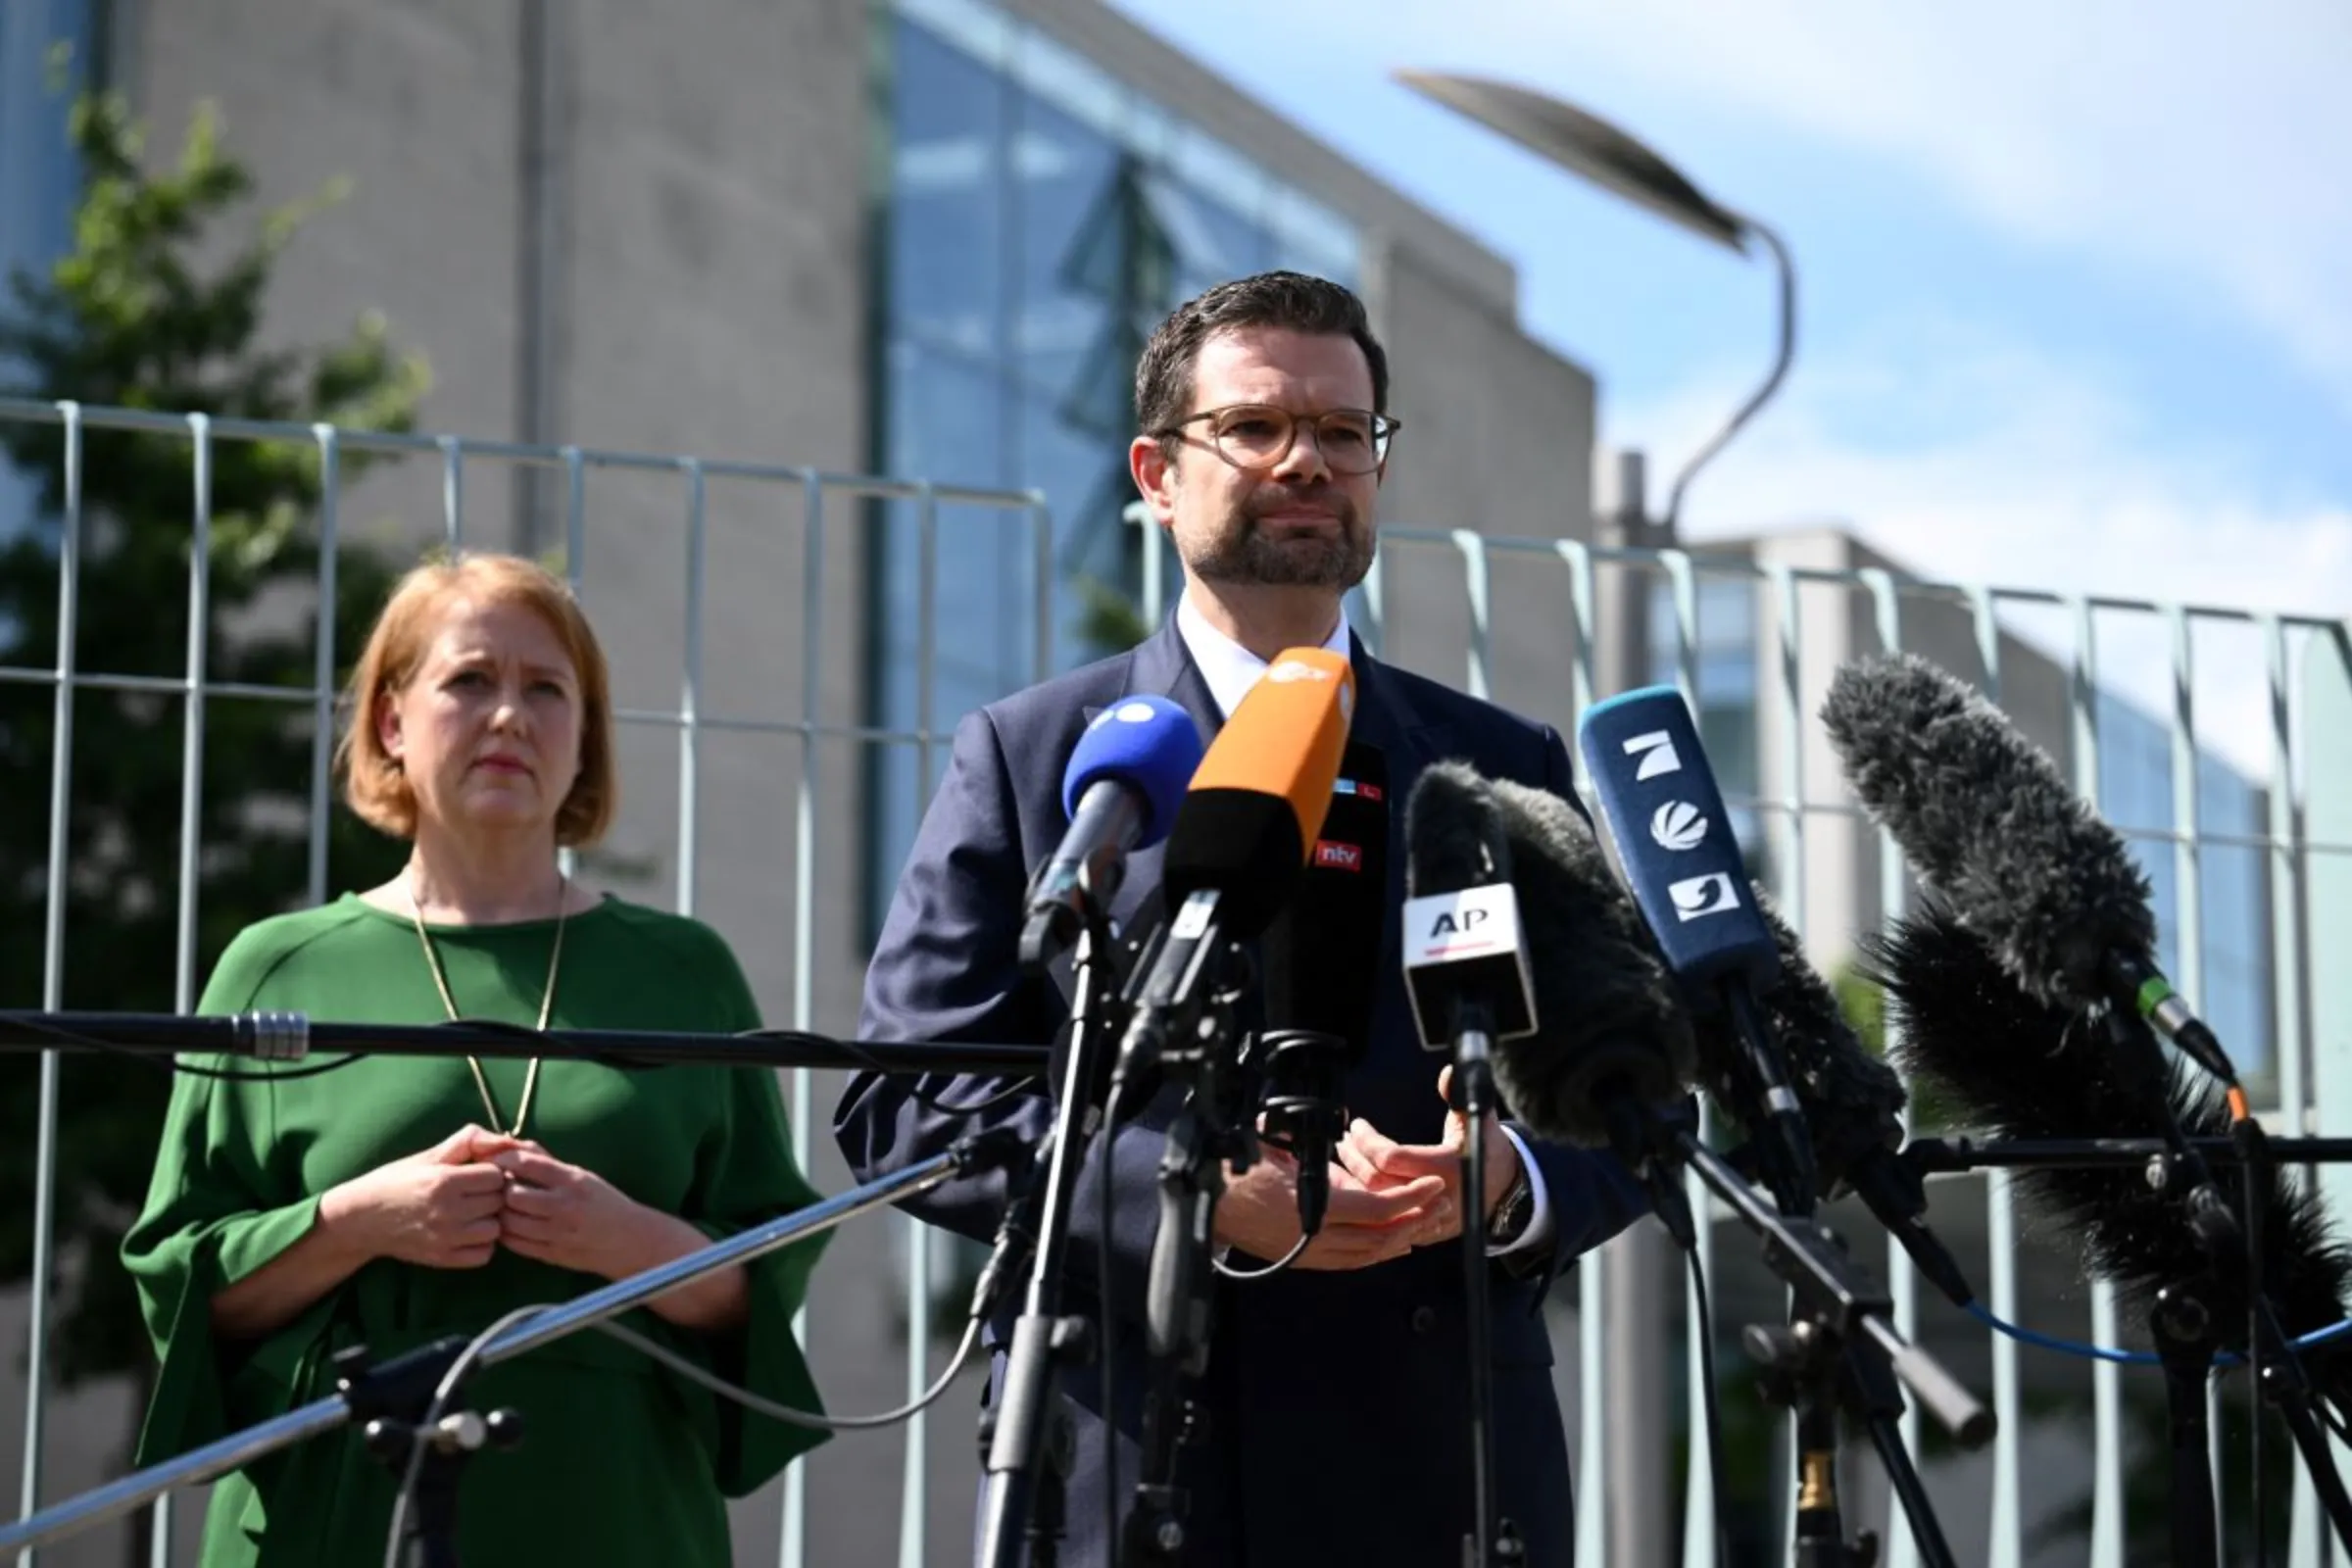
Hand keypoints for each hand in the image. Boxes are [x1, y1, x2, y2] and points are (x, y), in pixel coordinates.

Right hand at [318, 1124, 523, 1269]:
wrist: (361, 1219)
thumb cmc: (396, 1181)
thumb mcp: (429, 1155)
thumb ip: (469, 1141)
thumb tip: (508, 1140)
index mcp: (443, 1181)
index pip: (497, 1175)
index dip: (491, 1171)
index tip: (478, 1173)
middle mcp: (446, 1212)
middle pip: (498, 1201)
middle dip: (492, 1194)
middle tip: (476, 1192)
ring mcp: (445, 1239)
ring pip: (495, 1229)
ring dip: (489, 1220)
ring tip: (473, 1212)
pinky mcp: (442, 1259)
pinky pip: (484, 1254)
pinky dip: (481, 1244)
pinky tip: (467, 1232)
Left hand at [489, 1142, 661, 1278]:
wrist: (631, 1240)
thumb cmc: (605, 1202)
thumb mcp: (582, 1176)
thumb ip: (548, 1162)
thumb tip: (514, 1146)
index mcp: (573, 1180)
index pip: (527, 1164)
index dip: (503, 1161)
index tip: (496, 1162)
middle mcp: (564, 1205)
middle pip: (512, 1195)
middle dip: (501, 1191)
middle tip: (499, 1190)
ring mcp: (558, 1233)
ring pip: (510, 1222)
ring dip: (502, 1213)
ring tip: (505, 1209)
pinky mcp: (552, 1255)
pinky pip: (515, 1244)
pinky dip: (506, 1234)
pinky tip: (511, 1227)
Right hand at [1211, 1142, 1446, 1270]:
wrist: (1202, 1203)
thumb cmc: (1231, 1171)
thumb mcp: (1277, 1147)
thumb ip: (1311, 1146)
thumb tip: (1339, 1134)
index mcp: (1313, 1207)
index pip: (1376, 1210)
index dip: (1410, 1199)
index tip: (1433, 1185)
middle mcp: (1315, 1237)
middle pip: (1380, 1238)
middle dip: (1414, 1222)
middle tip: (1439, 1206)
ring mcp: (1308, 1253)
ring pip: (1367, 1255)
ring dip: (1398, 1240)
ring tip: (1422, 1225)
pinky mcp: (1301, 1259)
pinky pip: (1347, 1262)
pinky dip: (1373, 1254)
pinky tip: (1388, 1246)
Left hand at [1336, 1066, 1521, 1248]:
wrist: (1505, 1188)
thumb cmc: (1486, 1147)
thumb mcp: (1477, 1117)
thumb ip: (1461, 1095)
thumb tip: (1449, 1074)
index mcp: (1447, 1167)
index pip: (1392, 1157)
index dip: (1369, 1141)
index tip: (1357, 1125)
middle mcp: (1435, 1196)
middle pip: (1379, 1181)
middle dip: (1356, 1158)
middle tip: (1344, 1140)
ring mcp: (1428, 1217)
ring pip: (1378, 1202)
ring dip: (1356, 1178)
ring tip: (1345, 1154)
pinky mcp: (1423, 1230)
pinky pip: (1386, 1218)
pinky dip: (1368, 1198)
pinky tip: (1356, 1180)